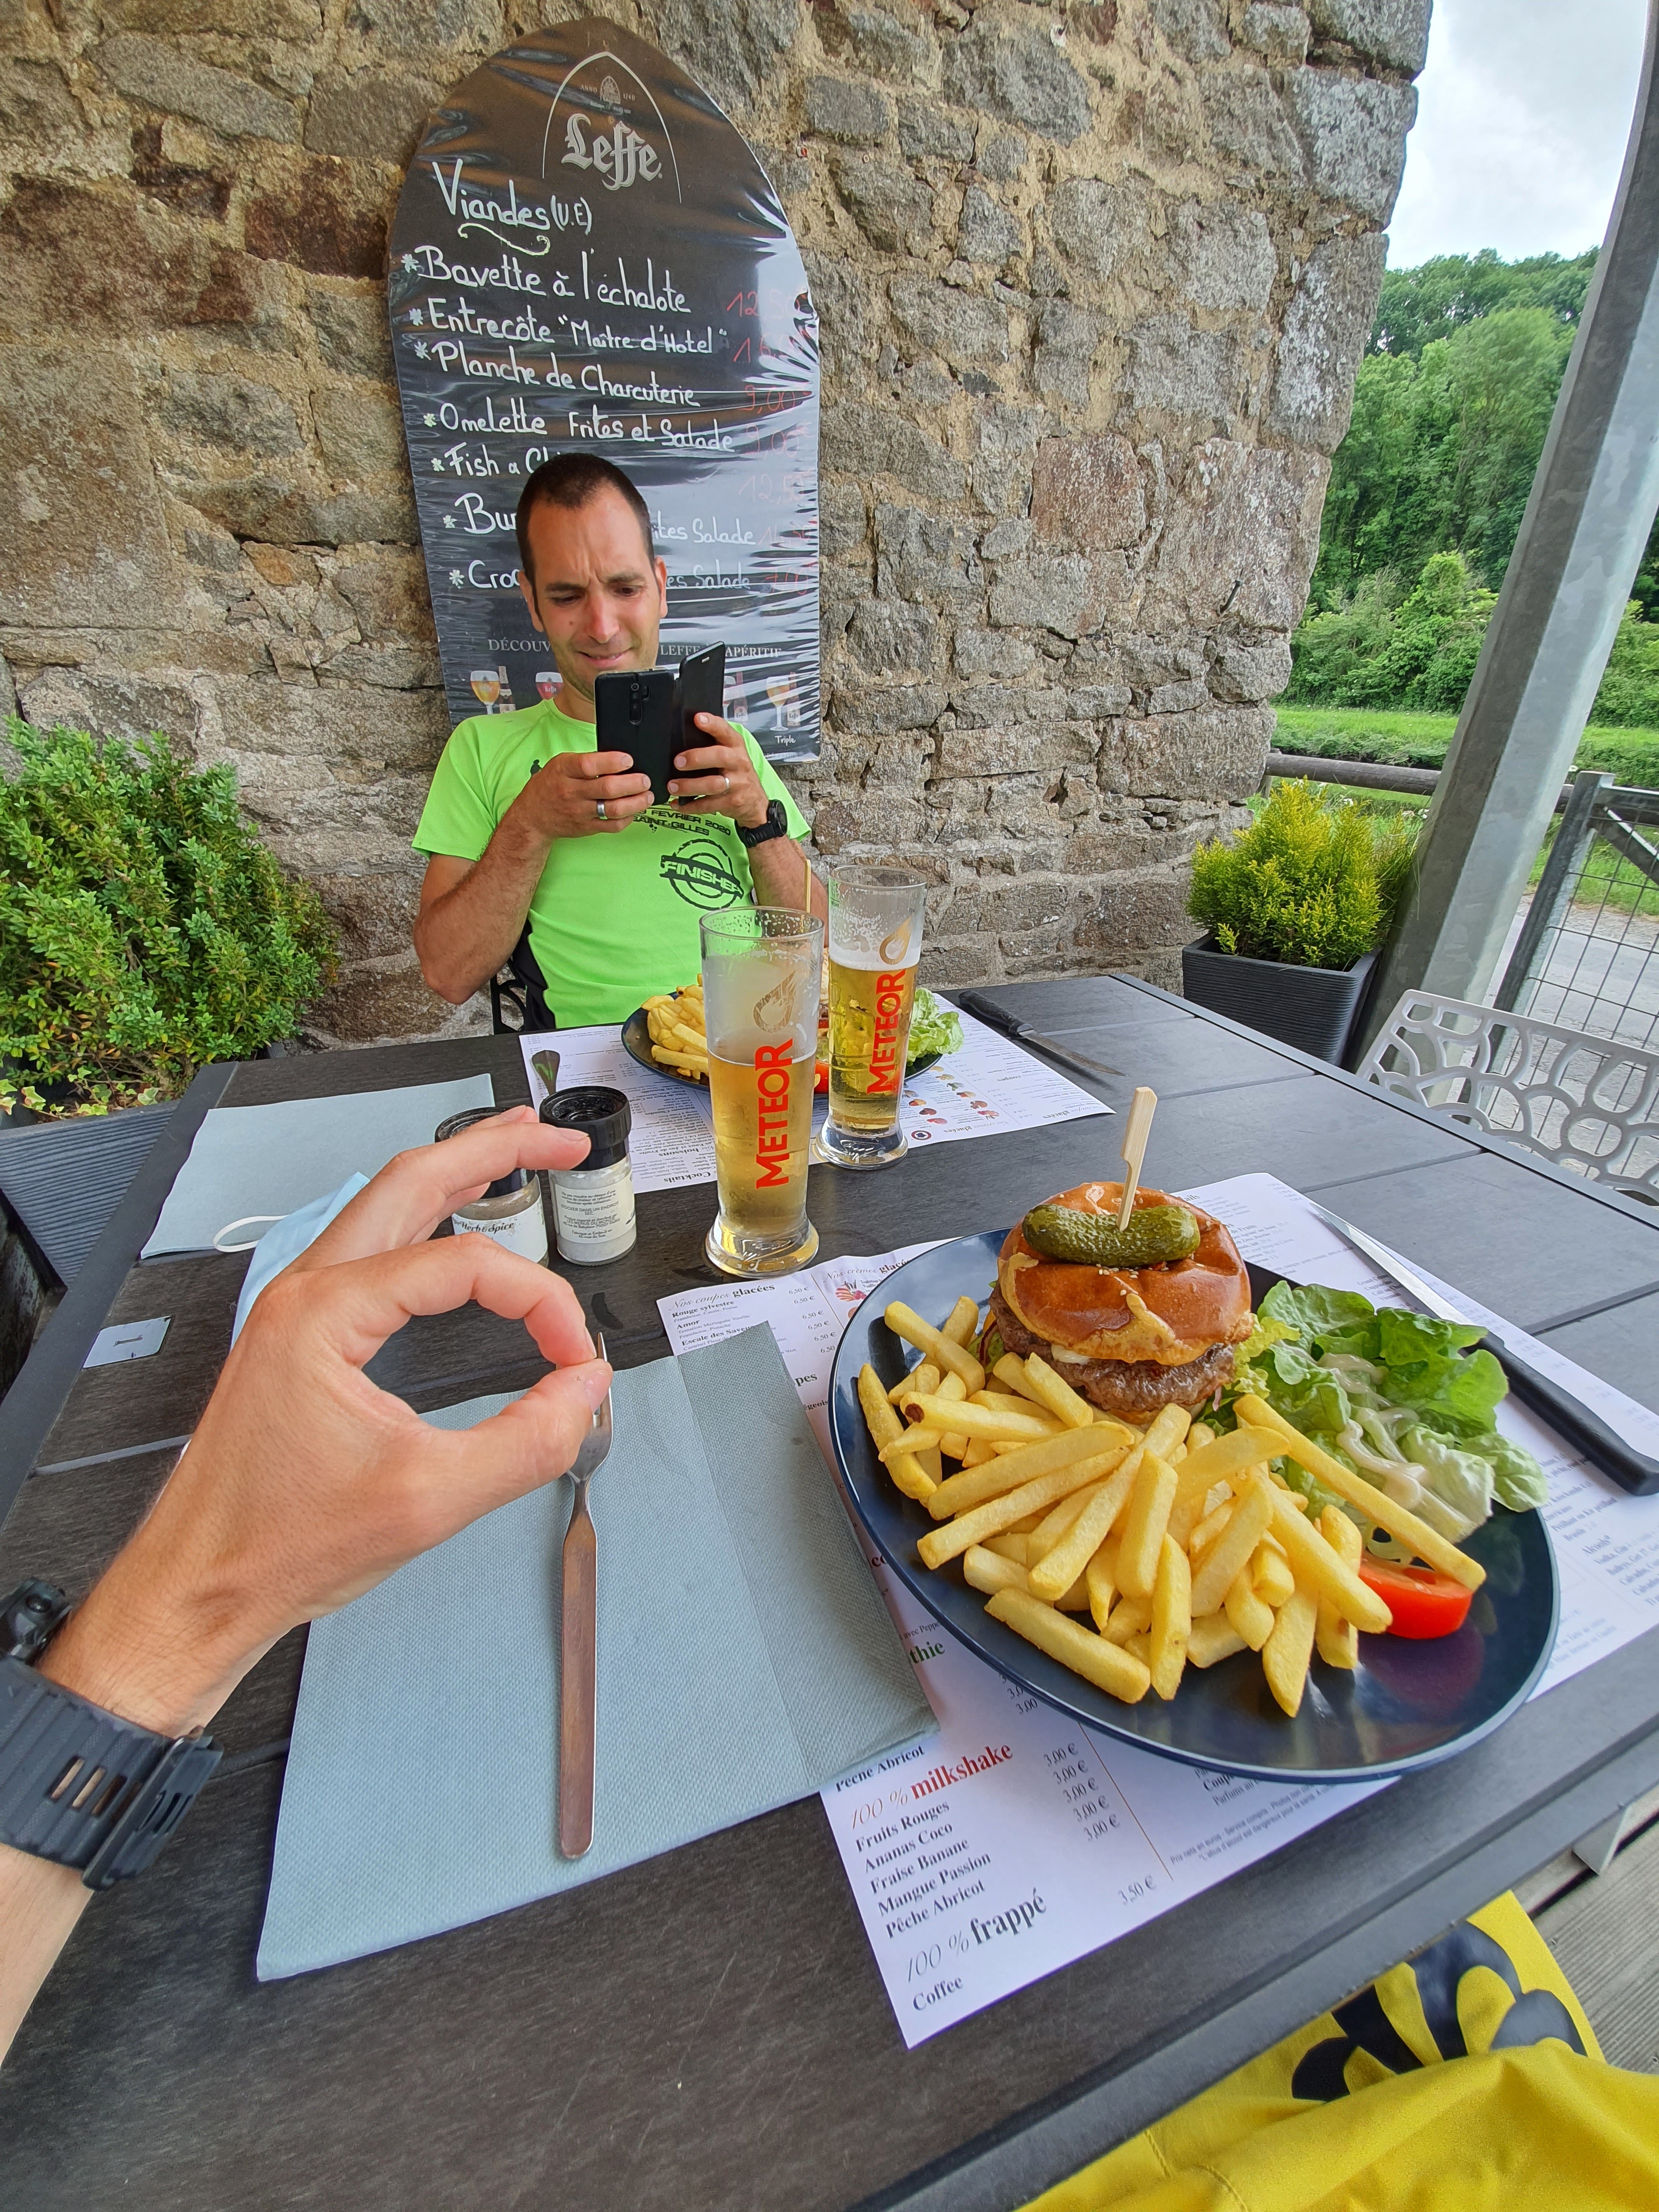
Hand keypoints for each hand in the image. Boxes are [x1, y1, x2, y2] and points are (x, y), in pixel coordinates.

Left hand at [40, 1111, 609, 1737]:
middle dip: (494, 1147)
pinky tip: (450, 1217)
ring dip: (455, 1170)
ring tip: (516, 1148)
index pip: (464, 1265)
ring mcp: (294, 1309)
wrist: (199, 1587)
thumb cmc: (281, 1547)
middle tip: (562, 1139)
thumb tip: (586, 1390)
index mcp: (324, 1313)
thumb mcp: (430, 1502)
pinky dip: (422, 1217)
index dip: (538, 1301)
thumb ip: (528, 1441)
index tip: (573, 1357)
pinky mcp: (297, 1335)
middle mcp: (304, 1292)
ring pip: (385, 1204)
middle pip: (412, 1180)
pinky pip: (368, 1246)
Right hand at [512, 750, 654, 840]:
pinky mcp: (587, 828)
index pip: (589, 766)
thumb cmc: (551, 785)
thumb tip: (618, 759)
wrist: (533, 817)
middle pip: (607, 788)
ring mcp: (579, 812)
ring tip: (647, 796)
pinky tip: (634, 810)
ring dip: (636, 803)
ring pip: (613, 809)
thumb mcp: (561, 764)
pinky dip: (628, 818)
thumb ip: (585, 761)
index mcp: (564, 770)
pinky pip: (612, 826)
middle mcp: (571, 792)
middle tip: (645, 780)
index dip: (612, 762)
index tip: (628, 760)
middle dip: (632, 784)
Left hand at [668, 713, 768, 828]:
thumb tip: (683, 738)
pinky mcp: (732, 802)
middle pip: (720, 756)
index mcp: (736, 747)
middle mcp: (739, 763)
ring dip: (690, 786)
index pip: (726, 731)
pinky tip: (679, 804)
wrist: (756, 802)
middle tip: (678, 762)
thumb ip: (714, 746)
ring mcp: (737, 784)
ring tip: (673, 787)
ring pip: (713, 784)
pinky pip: (709, 805)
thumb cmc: (737, 774)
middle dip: (697, 758)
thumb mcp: (732, 755)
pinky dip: (691, 806)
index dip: (712, 724)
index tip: (697, 719)